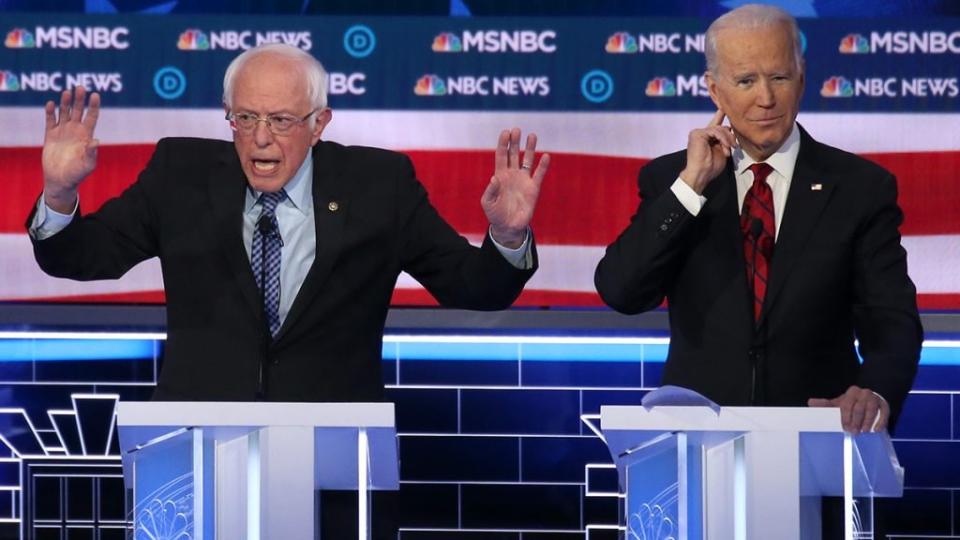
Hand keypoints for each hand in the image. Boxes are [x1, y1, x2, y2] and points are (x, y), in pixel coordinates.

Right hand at [42, 86, 100, 212]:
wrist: (60, 179)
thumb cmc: (78, 173)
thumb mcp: (88, 164)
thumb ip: (91, 153)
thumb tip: (96, 141)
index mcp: (87, 135)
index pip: (92, 116)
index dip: (94, 106)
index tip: (95, 94)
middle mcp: (75, 130)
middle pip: (79, 110)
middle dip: (80, 99)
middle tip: (80, 87)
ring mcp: (63, 131)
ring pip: (65, 112)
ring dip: (65, 102)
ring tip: (66, 92)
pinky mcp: (50, 134)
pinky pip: (50, 120)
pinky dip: (50, 112)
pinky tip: (51, 104)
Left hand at [482, 128, 549, 247]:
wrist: (508, 226)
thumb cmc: (495, 214)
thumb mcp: (487, 203)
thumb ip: (490, 191)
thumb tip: (495, 178)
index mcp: (500, 175)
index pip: (501, 155)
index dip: (503, 144)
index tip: (506, 132)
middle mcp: (512, 174)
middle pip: (514, 154)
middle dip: (515, 142)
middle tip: (517, 130)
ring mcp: (523, 180)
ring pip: (527, 160)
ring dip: (530, 148)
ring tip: (532, 135)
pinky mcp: (533, 188)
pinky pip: (539, 174)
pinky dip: (543, 166)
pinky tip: (546, 156)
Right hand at [678, 109, 735, 193]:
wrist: (701, 174)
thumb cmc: (711, 167)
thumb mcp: (722, 150)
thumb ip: (725, 139)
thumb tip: (729, 128)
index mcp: (707, 138)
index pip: (714, 124)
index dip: (719, 115)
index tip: (724, 107)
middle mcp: (701, 134)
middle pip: (720, 127)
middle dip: (730, 136)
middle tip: (734, 146)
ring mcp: (698, 133)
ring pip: (718, 128)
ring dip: (727, 139)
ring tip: (729, 149)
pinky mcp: (697, 134)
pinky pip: (714, 131)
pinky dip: (722, 138)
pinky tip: (724, 146)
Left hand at [808, 385, 889, 434]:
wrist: (870, 399)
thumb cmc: (852, 404)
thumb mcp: (839, 403)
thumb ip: (826, 404)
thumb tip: (810, 402)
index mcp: (851, 393)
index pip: (846, 404)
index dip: (845, 417)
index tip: (844, 427)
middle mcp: (863, 393)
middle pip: (858, 408)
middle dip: (855, 421)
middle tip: (853, 432)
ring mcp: (875, 399)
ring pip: (871, 410)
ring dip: (867, 422)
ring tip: (864, 432)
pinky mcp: (884, 405)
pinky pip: (884, 413)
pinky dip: (880, 422)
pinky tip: (876, 430)